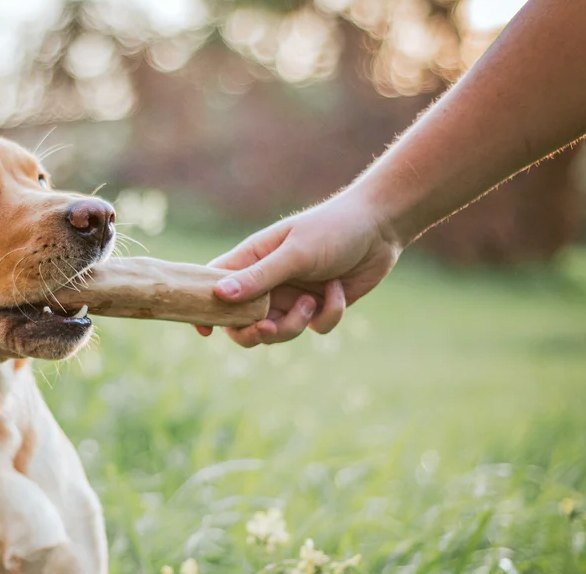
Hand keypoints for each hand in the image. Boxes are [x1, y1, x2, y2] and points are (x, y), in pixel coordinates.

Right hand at [199, 188, 401, 345]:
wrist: (381, 228)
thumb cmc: (332, 229)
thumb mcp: (294, 253)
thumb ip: (259, 276)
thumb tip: (220, 295)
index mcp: (251, 260)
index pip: (213, 286)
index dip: (205, 309)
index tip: (204, 331)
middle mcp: (267, 282)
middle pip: (241, 323)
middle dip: (252, 332)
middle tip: (266, 329)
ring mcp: (292, 297)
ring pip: (277, 332)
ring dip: (295, 324)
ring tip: (312, 301)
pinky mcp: (319, 308)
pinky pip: (314, 328)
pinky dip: (328, 315)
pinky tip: (339, 291)